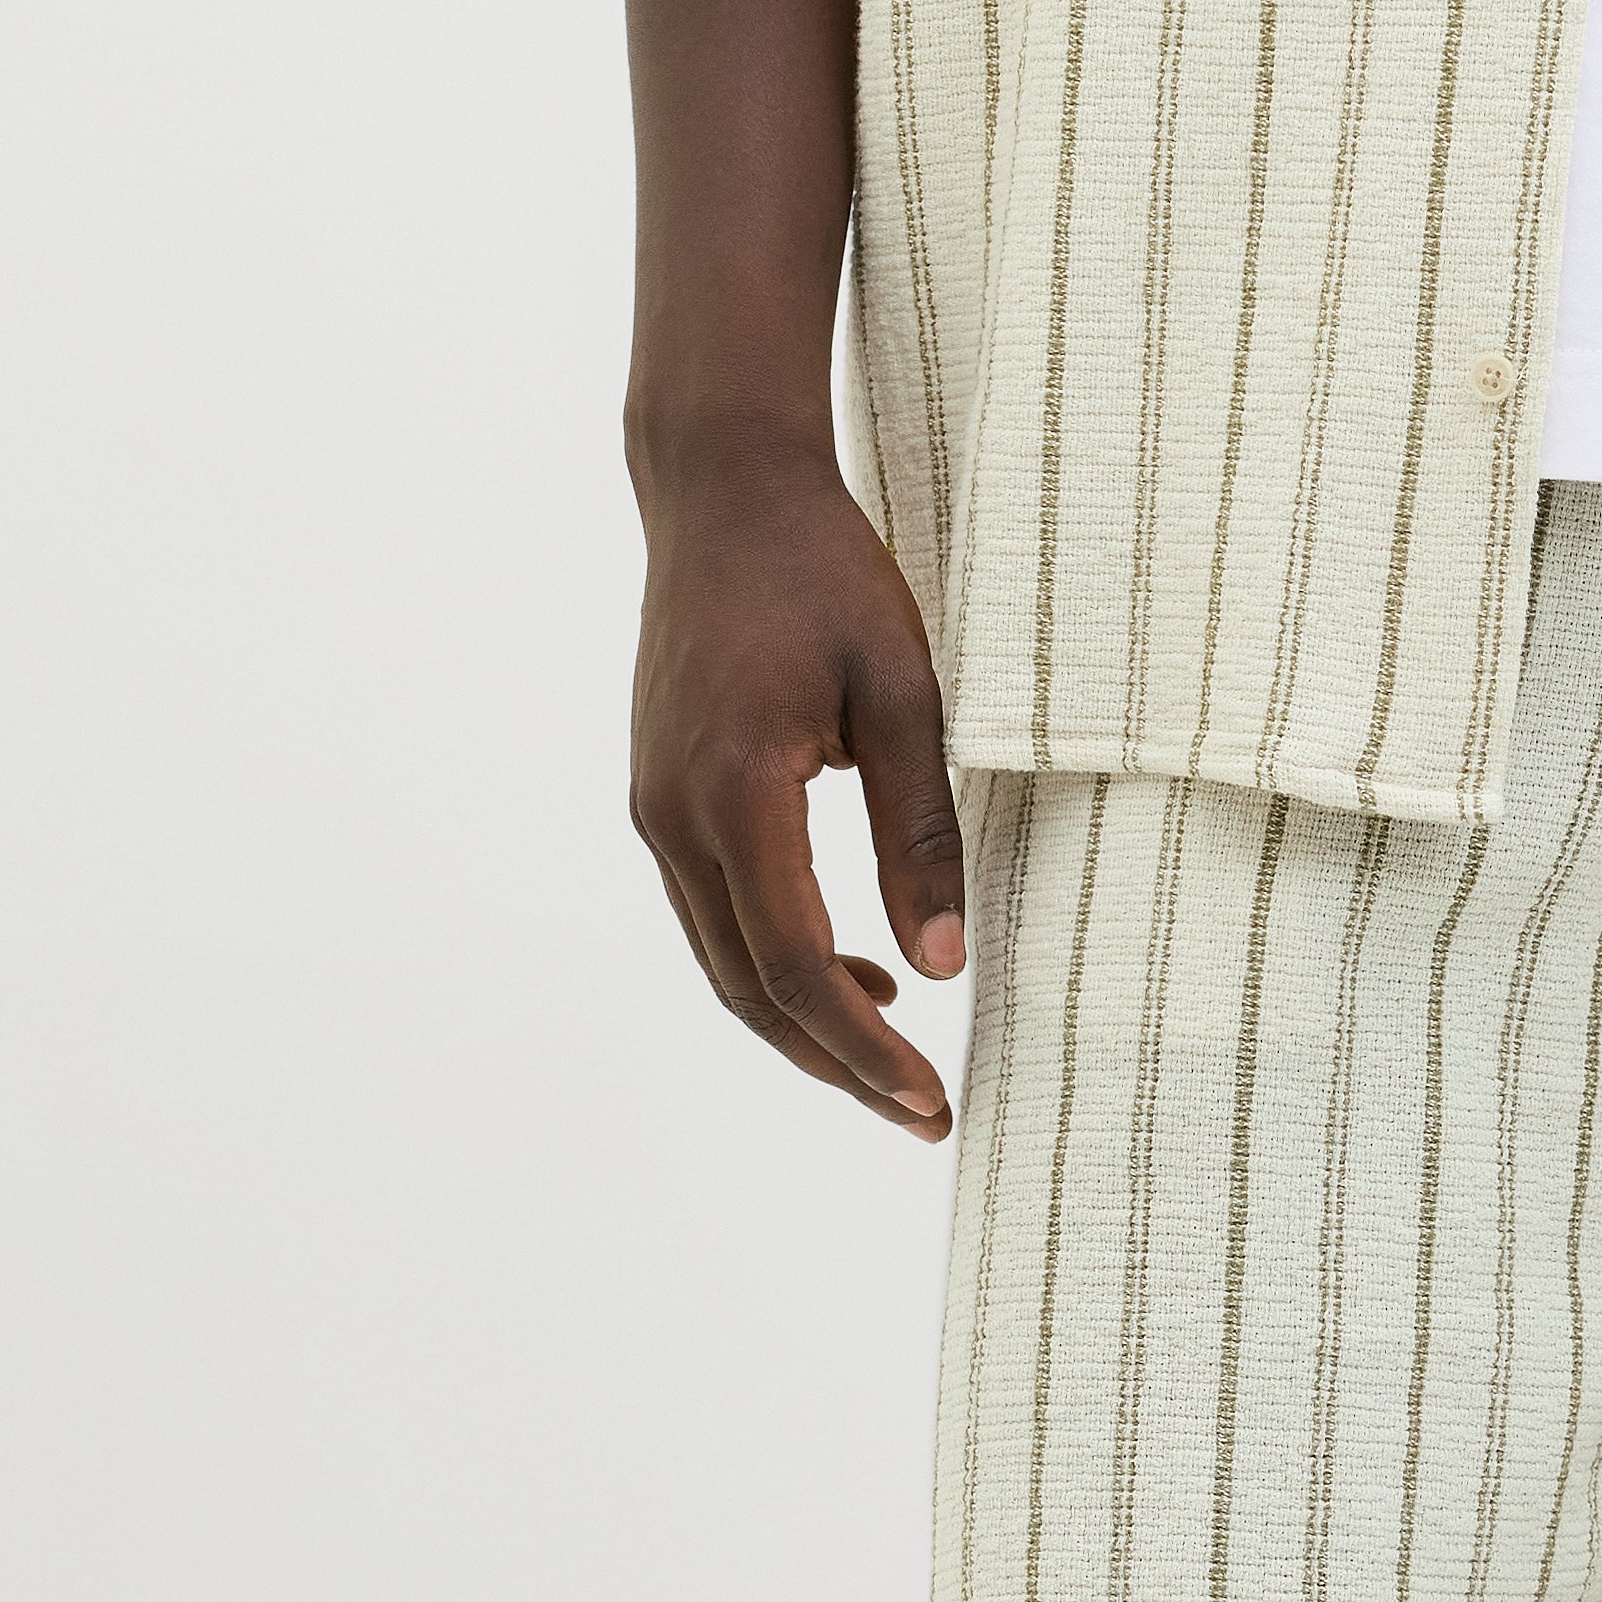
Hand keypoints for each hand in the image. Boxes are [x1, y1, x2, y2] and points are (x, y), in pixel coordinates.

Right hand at [628, 444, 967, 1133]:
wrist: (724, 488)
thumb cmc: (826, 571)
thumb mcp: (902, 688)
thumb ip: (920, 829)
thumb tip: (946, 965)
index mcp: (736, 791)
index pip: (794, 964)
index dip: (861, 1048)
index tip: (929, 1101)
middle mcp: (674, 816)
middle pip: (748, 989)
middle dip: (834, 1063)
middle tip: (922, 1113)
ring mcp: (655, 808)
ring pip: (723, 960)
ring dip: (802, 1020)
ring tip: (896, 1056)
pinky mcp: (661, 793)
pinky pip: (713, 912)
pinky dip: (773, 959)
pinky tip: (847, 962)